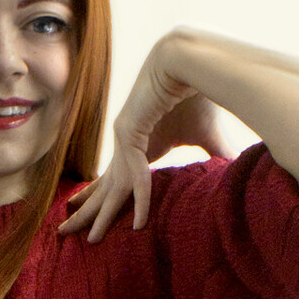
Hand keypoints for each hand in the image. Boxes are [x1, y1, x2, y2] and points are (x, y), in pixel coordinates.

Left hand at [57, 38, 236, 241]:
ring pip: (111, 187)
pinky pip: (136, 176)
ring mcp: (125, 138)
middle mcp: (127, 145)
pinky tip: (138, 224)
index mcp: (140, 146)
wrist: (193, 59)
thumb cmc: (199, 92)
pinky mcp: (130, 131)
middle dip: (84, 212)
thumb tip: (235, 172)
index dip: (101, 197)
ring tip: (84, 239)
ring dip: (99, 216)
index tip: (85, 213)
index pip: (115, 178)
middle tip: (63, 233)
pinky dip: (139, 200)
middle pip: (103, 186)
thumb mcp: (208, 135)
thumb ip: (216, 157)